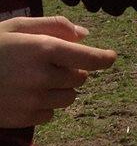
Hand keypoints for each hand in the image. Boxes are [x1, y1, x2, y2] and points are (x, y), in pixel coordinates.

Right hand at [0, 16, 116, 127]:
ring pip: (69, 98)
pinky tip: (26, 94)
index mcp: (43, 48)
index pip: (89, 58)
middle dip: (73, 70)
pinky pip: (51, 114)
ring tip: (37, 79)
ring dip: (61, 89)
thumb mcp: (17, 26)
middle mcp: (41, 75)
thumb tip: (85, 35)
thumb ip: (54, 26)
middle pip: (81, 78)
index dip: (104, 58)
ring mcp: (32, 100)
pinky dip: (45, 105)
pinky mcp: (23, 119)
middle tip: (52, 64)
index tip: (110, 57)